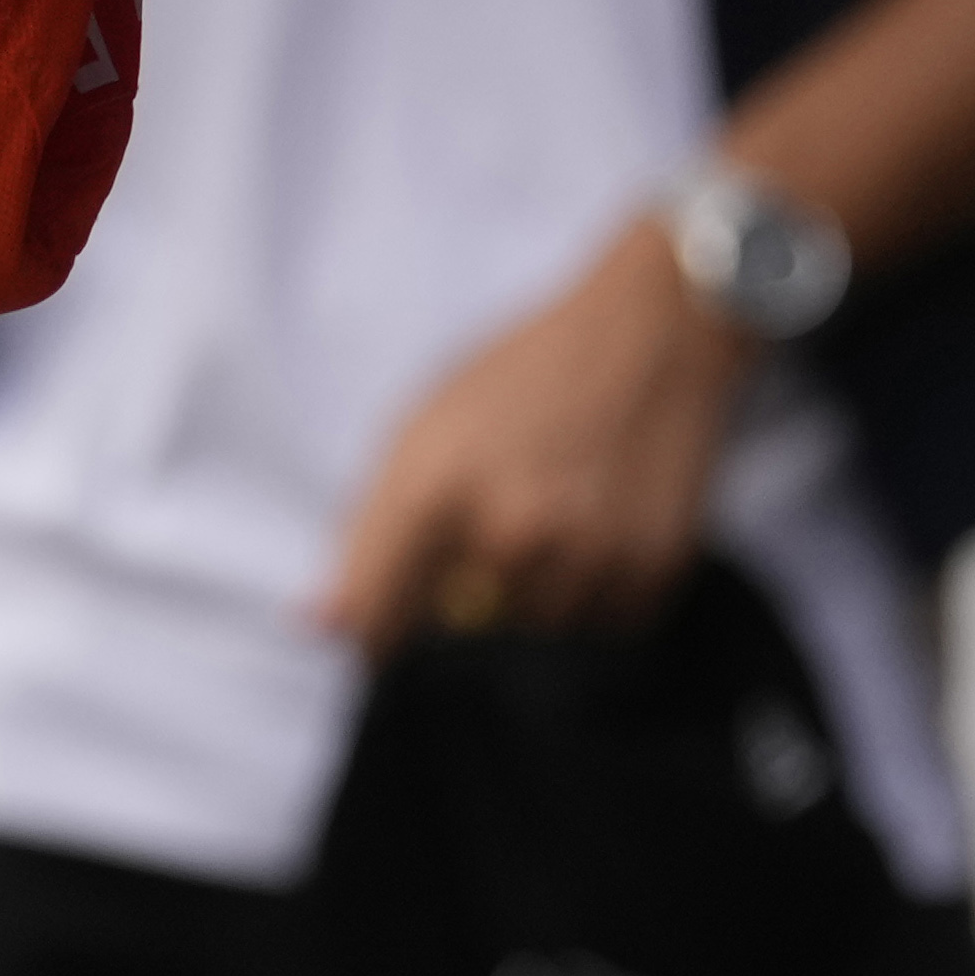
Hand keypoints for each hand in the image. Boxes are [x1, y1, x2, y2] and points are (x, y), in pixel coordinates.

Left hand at [321, 218, 754, 645]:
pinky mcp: (651, 571)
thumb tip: (323, 625)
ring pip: (528, 637)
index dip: (373, 635)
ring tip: (546, 528)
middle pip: (453, 636)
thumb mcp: (421, 428)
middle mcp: (505, 530)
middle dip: (452, 612)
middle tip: (479, 551)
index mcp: (433, 488)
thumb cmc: (519, 379)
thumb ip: (367, 531)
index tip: (379, 636)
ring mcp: (583, 555)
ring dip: (527, 604)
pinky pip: (599, 630)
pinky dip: (590, 598)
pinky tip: (594, 536)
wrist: (648, 338)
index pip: (377, 615)